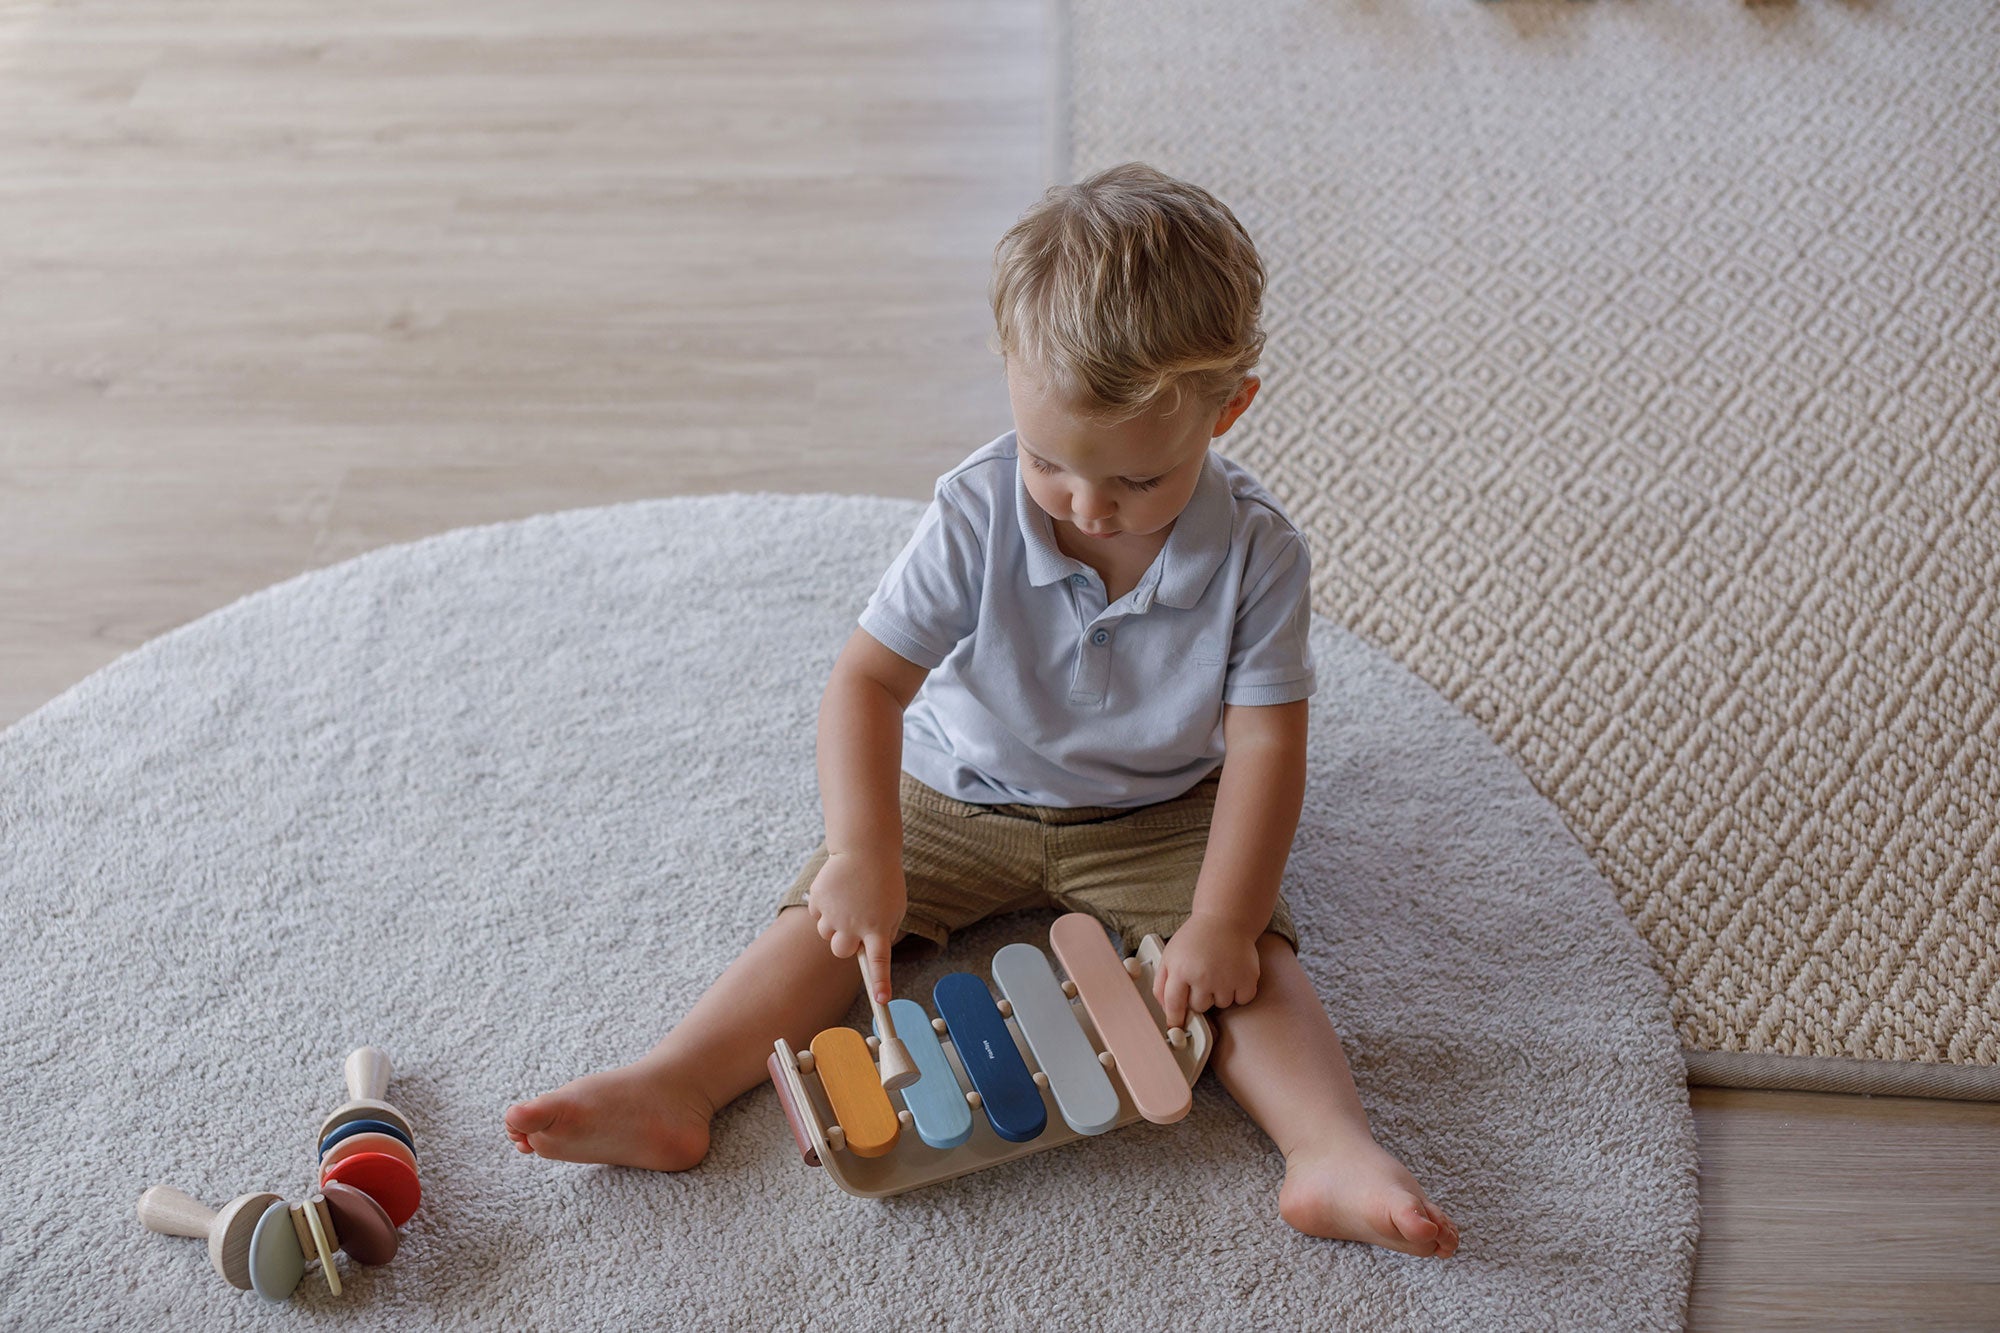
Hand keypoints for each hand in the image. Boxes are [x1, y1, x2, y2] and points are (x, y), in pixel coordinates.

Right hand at [804, 849, 905, 1002]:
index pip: (879, 962)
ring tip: (847, 901)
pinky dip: (825, 908)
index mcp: (877, 927)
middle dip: (845, 944)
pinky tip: (837, 891)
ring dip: (835, 925)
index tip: (882, 1001)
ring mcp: (833, 912)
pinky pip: (817, 915)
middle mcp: (853, 923)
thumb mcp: (894, 908)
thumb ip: (883, 932)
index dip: (880, 982)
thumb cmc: (884, 880)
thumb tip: (867, 951)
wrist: (865, 848)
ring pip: (826, 934)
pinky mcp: (818, 900)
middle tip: (853, 927)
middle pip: (841, 951)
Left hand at [1153, 912, 1261, 1028]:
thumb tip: (1165, 1010)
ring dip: (1219, 993)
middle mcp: (1203, 976)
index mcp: (1181, 970)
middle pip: (1199, 1007)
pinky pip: (1242, 1000)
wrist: (1226, 919)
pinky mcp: (1247, 978)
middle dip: (1199, 996)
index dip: (1174, 1019)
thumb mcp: (1170, 955)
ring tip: (1218, 971)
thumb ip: (1161, 983)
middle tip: (1202, 976)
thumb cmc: (1195, 938)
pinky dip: (1239, 992)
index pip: (1174, 1006)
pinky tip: (1233, 974)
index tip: (1175, 1027)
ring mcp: (1227, 978)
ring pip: (1221, 1004)